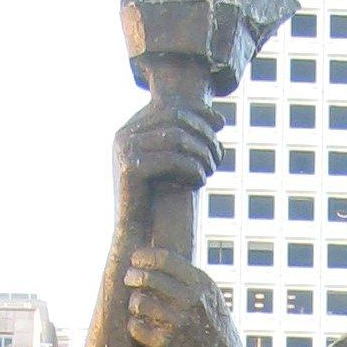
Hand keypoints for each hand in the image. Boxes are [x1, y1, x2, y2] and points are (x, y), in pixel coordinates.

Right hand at [114, 103, 222, 230]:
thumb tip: (219, 121)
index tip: (222, 123)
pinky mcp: (130, 169)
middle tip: (219, 155)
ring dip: (202, 153)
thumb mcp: (173, 166)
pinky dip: (193, 168)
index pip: (171, 108)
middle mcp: (123, 135)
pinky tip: (202, 181)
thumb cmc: (157, 205)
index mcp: (130, 129)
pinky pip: (173, 160)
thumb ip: (186, 142)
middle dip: (204, 134)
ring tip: (212, 170)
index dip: (199, 113)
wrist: (134, 239)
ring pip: (177, 137)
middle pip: (176, 119)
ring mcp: (124, 150)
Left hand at [124, 247, 238, 346]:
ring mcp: (179, 322)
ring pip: (139, 301)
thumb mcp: (217, 307)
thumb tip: (167, 272)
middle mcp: (192, 300)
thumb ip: (196, 290)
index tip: (135, 260)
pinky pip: (137, 328)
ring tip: (137, 309)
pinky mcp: (168, 345)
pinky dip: (134, 327)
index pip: (164, 259)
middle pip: (148, 277)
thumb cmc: (222, 346)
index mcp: (204, 286)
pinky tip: (138, 328)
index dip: (144, 257)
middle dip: (133, 277)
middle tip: (129, 280)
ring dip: (134, 304)